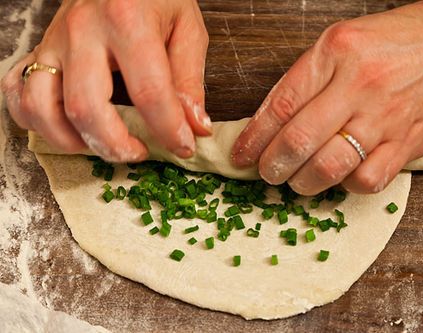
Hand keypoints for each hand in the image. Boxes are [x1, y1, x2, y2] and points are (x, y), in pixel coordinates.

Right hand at [1, 0, 210, 161]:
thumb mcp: (187, 30)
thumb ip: (190, 80)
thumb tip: (195, 127)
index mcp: (127, 21)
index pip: (149, 92)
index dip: (169, 130)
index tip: (183, 147)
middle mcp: (82, 31)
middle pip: (86, 109)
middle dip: (115, 145)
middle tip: (140, 152)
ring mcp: (53, 41)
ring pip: (43, 108)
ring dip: (73, 141)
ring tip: (104, 144)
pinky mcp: (39, 50)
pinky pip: (18, 93)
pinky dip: (36, 121)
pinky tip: (68, 127)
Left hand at [232, 0, 422, 194]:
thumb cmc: (405, 39)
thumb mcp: (348, 40)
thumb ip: (311, 77)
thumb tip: (274, 119)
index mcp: (336, 53)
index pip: (281, 104)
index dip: (255, 137)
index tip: (242, 155)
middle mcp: (358, 85)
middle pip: (298, 140)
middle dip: (272, 166)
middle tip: (266, 174)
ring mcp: (385, 116)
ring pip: (328, 166)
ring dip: (303, 183)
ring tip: (296, 182)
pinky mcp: (409, 142)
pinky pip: (367, 179)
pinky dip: (346, 187)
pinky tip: (341, 179)